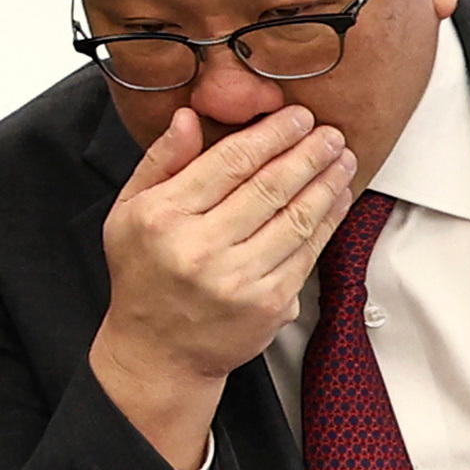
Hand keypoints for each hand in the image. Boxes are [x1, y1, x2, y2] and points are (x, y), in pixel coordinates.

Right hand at [89, 99, 365, 465]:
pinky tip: (335, 197)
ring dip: (326, 182)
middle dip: (307, 152)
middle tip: (328, 131)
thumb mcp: (128, 212)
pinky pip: (308, 251)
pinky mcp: (269, 303)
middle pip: (269, 186)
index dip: (270, 134)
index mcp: (164, 217)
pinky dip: (328, 219)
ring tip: (341, 158)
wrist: (158, 352)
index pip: (228, 162)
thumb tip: (188, 118)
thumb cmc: (143, 277)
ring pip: (296, 217)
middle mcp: (201, 248)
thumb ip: (160, 161)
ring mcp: (239, 279)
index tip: (294, 117)